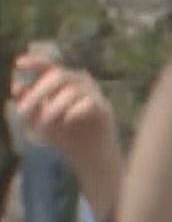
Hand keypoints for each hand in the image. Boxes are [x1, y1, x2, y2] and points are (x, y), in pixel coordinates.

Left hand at [10, 56, 117, 170]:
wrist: (90, 159)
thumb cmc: (66, 136)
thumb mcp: (39, 120)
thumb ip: (29, 105)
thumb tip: (17, 87)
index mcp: (64, 83)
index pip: (50, 66)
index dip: (35, 62)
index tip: (18, 64)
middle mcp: (81, 84)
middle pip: (59, 76)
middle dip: (38, 92)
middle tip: (22, 111)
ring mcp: (95, 95)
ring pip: (73, 90)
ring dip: (54, 106)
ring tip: (44, 123)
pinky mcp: (105, 109)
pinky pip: (89, 103)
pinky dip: (73, 111)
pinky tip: (66, 121)